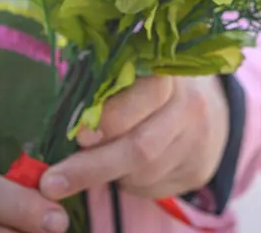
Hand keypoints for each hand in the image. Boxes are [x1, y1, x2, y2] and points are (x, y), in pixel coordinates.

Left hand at [40, 76, 228, 200]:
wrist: (208, 110)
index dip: (107, 117)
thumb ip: (104, 88)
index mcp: (169, 73)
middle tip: (52, 183)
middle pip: (140, 146)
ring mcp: (197, 141)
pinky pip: (152, 187)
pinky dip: (129, 184)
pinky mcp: (197, 170)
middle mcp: (189, 107)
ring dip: (108, 176)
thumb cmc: (149, 88)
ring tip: (86, 169)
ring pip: (142, 172)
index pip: (143, 95)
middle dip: (90, 167)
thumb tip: (60, 118)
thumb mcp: (134, 74)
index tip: (75, 134)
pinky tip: (123, 170)